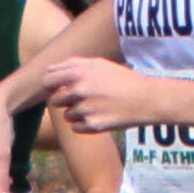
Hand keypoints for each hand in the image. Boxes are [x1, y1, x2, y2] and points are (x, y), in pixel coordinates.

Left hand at [34, 57, 156, 134]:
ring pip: (66, 115)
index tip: (59, 88)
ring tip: (95, 107)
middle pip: (54, 101)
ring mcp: (85, 109)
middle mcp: (79, 90)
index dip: (51, 86)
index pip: (48, 80)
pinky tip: (99, 116)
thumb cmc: (121, 80)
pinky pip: (75, 128)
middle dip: (63, 101)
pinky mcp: (92, 126)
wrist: (145, 99)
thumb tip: (49, 69)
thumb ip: (72, 65)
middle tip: (81, 99)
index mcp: (79, 73)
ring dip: (75, 113)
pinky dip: (84, 124)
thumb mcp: (99, 64)